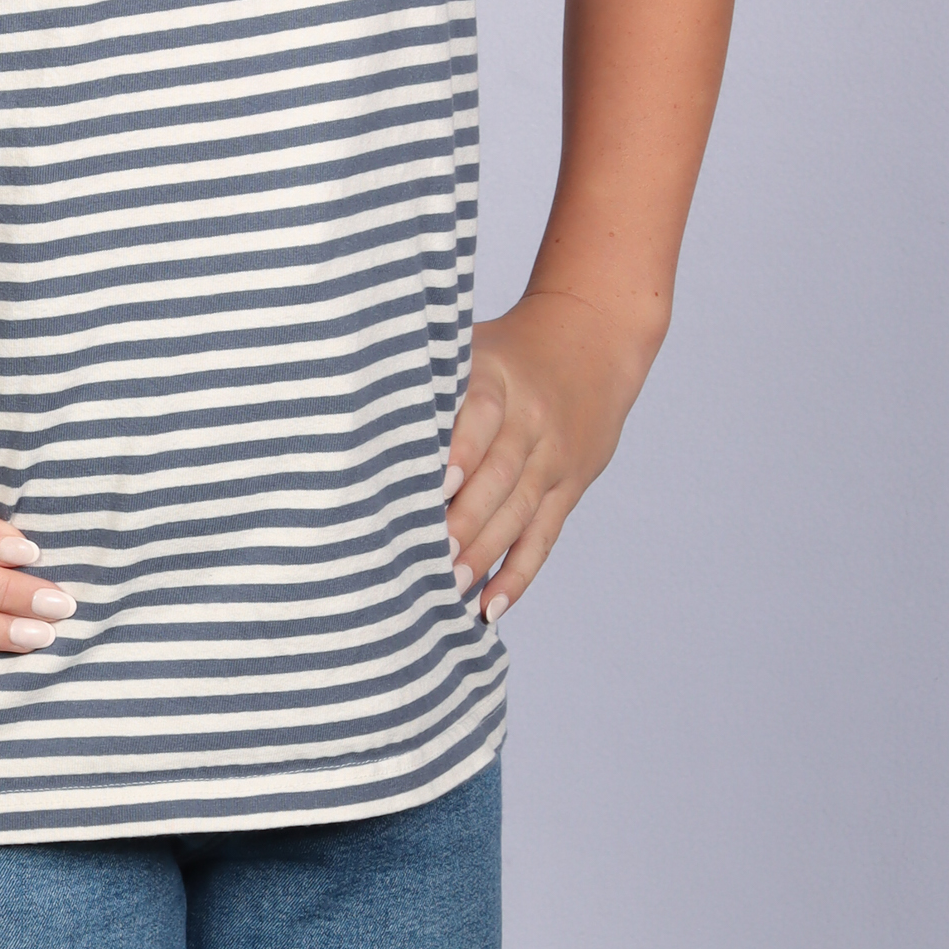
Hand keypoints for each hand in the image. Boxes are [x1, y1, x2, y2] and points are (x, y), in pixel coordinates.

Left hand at [444, 293, 654, 624]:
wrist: (591, 341)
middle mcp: (531, 419)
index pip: (480, 416)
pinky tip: (491, 607)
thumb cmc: (504, 351)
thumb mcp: (471, 345)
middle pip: (499, 477)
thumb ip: (429, 379)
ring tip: (448, 588)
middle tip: (429, 557)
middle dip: (465, 521)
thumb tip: (357, 416)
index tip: (433, 487)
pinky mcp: (570, 487)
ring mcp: (554, 458)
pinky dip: (518, 575)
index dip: (460, 452)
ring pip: (519, 512)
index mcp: (499, 378)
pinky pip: (544, 536)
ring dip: (485, 555)